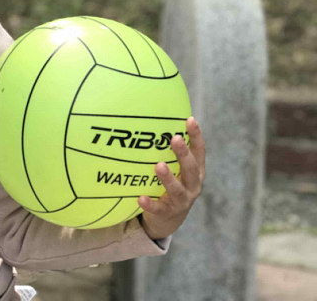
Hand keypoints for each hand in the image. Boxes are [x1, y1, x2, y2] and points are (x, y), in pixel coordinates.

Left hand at [137, 116, 205, 239]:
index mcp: (196, 172)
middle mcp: (192, 186)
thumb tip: (151, 121)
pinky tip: (140, 198)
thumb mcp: (175, 169)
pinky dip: (149, 203)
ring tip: (158, 165)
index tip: (190, 119)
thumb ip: (168, 151)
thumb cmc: (169, 185)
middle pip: (191, 169)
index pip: (199, 152)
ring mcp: (181, 201)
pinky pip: (158, 208)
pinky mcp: (167, 213)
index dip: (196, 136)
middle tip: (175, 139)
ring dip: (168, 178)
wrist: (168, 220)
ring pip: (176, 190)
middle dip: (184, 154)